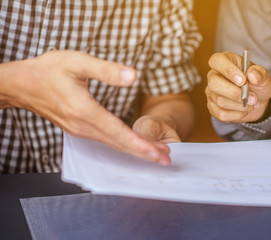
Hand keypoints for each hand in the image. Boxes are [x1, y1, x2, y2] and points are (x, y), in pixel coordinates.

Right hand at [0, 50, 170, 165]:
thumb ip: (106, 70)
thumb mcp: (77, 62)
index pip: (119, 133)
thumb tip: (133, 76)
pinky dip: (123, 145)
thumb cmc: (47, 70)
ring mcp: (80, 130)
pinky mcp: (79, 129)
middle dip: (144, 153)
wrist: (22, 84)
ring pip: (113, 145)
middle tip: (166, 159)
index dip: (141, 144)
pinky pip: (105, 142)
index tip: (159, 152)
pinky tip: (133, 145)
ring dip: (135, 150)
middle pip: (119, 144)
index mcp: (84, 111)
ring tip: (156, 153)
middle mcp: (83, 126)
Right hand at [206, 52, 270, 122]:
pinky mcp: (213, 107)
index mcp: (225, 61)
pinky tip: (245, 110)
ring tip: (253, 103)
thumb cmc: (257, 84)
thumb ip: (260, 74)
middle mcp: (214, 75)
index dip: (228, 70)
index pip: (217, 61)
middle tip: (253, 97)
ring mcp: (211, 92)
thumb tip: (252, 74)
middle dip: (235, 93)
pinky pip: (221, 113)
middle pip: (214, 83)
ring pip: (220, 100)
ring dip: (241, 105)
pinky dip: (237, 114)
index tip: (243, 80)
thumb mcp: (264, 77)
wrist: (258, 101)